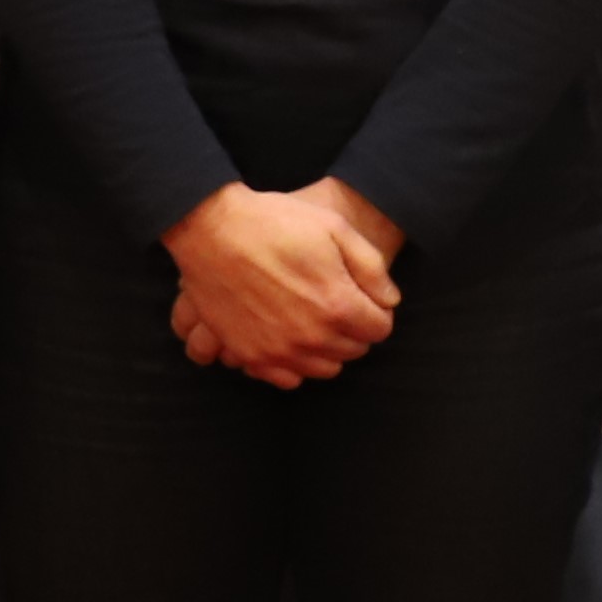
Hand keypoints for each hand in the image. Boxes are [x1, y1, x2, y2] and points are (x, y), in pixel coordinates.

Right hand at [164, 179, 401, 385]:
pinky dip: (294, 364)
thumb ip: (372, 268)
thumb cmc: (275, 223)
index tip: (363, 298)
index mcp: (337, 306)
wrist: (212, 230)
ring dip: (326, 349)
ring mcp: (278, 350)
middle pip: (353, 351)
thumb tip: (389, 301)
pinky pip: (287, 378)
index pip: (380, 329)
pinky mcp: (250, 355)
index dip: (376, 312)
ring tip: (314, 319)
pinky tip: (289, 338)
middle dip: (353, 330)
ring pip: (324, 369)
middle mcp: (311, 337)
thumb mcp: (335, 229)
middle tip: (337, 304)